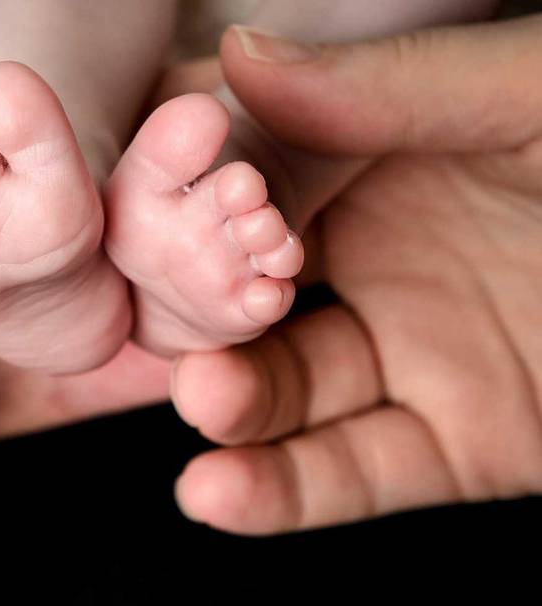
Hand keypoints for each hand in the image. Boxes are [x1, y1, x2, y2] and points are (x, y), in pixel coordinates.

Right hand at [171, 18, 541, 533]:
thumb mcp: (530, 93)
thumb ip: (384, 89)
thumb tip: (237, 56)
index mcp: (381, 154)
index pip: (246, 177)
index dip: (193, 201)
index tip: (158, 217)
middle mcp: (378, 254)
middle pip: (242, 292)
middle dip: (198, 311)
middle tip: (181, 325)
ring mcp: (413, 352)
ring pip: (286, 392)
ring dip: (229, 405)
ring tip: (203, 402)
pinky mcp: (460, 443)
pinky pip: (353, 474)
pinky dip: (283, 491)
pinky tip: (218, 490)